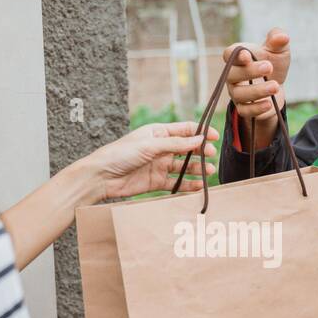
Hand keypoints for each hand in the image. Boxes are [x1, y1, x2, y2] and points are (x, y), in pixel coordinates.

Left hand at [88, 121, 217, 199]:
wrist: (102, 176)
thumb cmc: (121, 154)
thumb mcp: (150, 145)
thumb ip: (176, 144)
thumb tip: (200, 139)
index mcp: (159, 133)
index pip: (185, 130)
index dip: (201, 133)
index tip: (215, 137)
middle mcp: (161, 148)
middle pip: (187, 149)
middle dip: (201, 152)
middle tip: (211, 156)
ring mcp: (160, 165)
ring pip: (184, 167)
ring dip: (197, 169)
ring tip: (209, 173)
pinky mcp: (156, 181)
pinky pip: (176, 183)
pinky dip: (188, 185)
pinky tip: (198, 187)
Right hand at [223, 29, 289, 145]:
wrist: (276, 87)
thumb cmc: (273, 64)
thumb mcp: (279, 50)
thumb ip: (278, 40)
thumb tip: (283, 37)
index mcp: (238, 58)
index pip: (229, 54)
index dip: (236, 55)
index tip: (248, 55)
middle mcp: (233, 76)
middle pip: (232, 74)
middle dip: (250, 71)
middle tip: (270, 67)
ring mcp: (236, 93)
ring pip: (239, 94)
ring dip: (258, 90)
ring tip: (275, 86)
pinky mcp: (244, 108)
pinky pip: (244, 111)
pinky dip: (257, 108)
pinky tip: (269, 103)